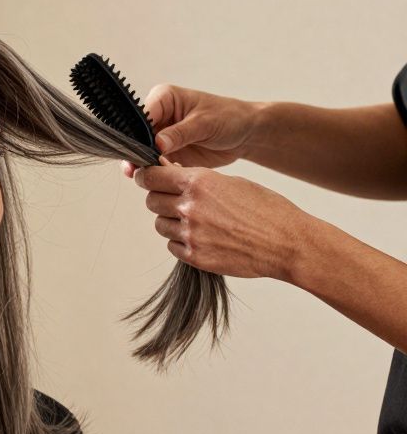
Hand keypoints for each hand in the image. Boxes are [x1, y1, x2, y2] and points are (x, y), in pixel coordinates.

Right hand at [120, 85, 260, 177]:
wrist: (244, 134)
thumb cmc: (229, 117)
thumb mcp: (205, 123)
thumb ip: (180, 133)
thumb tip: (158, 143)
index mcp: (163, 99)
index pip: (140, 116)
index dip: (136, 133)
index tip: (138, 150)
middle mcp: (158, 117)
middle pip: (136, 136)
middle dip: (135, 152)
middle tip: (135, 169)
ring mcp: (160, 136)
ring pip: (141, 152)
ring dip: (142, 165)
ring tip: (142, 177)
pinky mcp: (165, 153)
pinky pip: (153, 164)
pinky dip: (154, 172)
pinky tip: (156, 179)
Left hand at [131, 157, 312, 281]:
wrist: (287, 243)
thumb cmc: (266, 209)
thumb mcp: (232, 183)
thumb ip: (199, 181)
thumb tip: (173, 177)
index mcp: (200, 182)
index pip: (152, 177)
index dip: (146, 177)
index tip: (146, 178)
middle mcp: (190, 207)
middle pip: (151, 201)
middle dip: (159, 199)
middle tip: (173, 200)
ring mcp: (191, 234)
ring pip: (160, 225)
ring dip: (171, 222)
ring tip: (195, 221)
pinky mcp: (194, 257)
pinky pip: (172, 246)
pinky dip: (181, 242)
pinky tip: (201, 238)